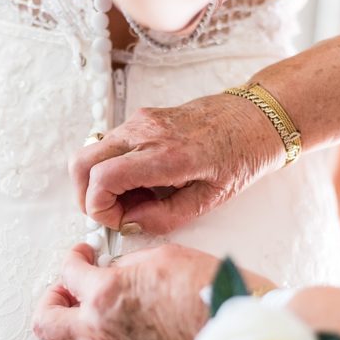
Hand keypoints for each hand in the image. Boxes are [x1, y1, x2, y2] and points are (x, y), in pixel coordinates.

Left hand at [33, 243, 275, 339]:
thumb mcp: (167, 256)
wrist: (236, 332)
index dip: (74, 258)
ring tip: (68, 330)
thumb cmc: (210, 291)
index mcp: (106, 292)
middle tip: (68, 290)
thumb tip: (114, 271)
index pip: (69, 271)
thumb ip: (129, 264)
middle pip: (46, 318)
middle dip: (53, 298)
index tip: (84, 256)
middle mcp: (97, 330)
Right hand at [69, 93, 282, 233]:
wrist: (257, 117)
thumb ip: (166, 216)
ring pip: (91, 151)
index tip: (118, 221)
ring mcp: (141, 121)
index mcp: (167, 155)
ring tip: (136, 197)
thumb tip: (130, 222)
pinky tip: (143, 181)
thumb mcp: (212, 198)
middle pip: (82, 163)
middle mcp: (146, 133)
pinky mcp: (142, 118)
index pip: (101, 179)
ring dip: (100, 181)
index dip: (99, 208)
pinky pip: (109, 144)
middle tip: (114, 213)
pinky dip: (113, 166)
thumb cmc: (242, 154)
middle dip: (87, 195)